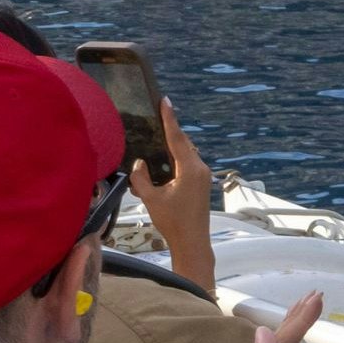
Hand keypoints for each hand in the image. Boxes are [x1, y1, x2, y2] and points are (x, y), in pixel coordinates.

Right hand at [127, 99, 215, 291]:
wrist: (192, 241)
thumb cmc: (173, 222)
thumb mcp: (150, 198)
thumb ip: (141, 178)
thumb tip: (139, 163)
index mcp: (190, 169)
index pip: (177, 138)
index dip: (169, 118)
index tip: (165, 101)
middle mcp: (200, 169)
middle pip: (183, 144)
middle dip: (170, 131)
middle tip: (156, 117)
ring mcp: (204, 176)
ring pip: (186, 154)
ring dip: (172, 147)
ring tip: (156, 138)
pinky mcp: (202, 184)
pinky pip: (188, 164)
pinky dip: (176, 160)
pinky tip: (162, 164)